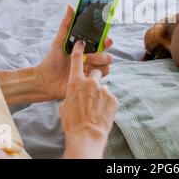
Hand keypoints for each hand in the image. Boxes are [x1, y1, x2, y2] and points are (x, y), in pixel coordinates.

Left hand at [36, 5, 113, 100]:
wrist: (47, 79)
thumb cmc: (52, 58)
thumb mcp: (59, 40)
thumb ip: (67, 24)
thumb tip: (70, 6)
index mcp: (88, 46)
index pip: (104, 41)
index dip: (108, 40)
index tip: (106, 39)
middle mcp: (93, 56)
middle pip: (108, 53)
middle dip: (99, 54)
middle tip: (87, 56)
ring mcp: (93, 68)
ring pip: (107, 64)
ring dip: (95, 64)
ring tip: (82, 65)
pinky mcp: (92, 80)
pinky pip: (102, 75)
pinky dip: (93, 74)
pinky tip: (83, 74)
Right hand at [60, 41, 118, 158]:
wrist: (86, 135)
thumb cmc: (72, 123)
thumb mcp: (65, 105)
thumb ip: (72, 94)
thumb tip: (76, 93)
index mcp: (75, 83)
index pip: (77, 60)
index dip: (79, 50)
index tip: (82, 43)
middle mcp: (90, 83)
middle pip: (95, 71)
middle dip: (94, 77)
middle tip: (91, 89)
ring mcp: (103, 90)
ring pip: (103, 86)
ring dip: (99, 93)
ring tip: (95, 107)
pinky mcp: (113, 99)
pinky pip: (109, 97)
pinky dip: (106, 103)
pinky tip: (101, 112)